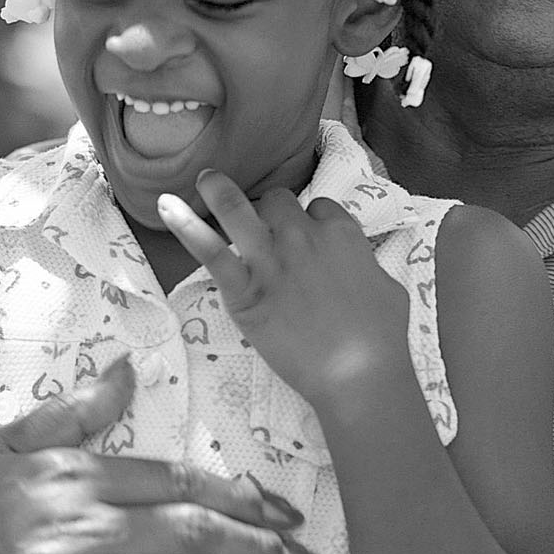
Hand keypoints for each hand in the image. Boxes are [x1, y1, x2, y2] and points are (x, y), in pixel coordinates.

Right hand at [0, 357, 323, 553]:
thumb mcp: (1, 444)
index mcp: (69, 477)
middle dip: (253, 543)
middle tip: (306, 552)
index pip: (169, 481)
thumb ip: (72, 412)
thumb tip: (127, 368)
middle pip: (185, 532)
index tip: (275, 505)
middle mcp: (77, 528)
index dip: (230, 493)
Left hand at [156, 169, 410, 407]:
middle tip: (262, 229)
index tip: (304, 232)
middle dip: (269, 210)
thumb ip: (364, 264)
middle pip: (277, 201)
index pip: (317, 206)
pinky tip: (166, 207)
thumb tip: (358, 264)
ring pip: (239, 208)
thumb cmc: (384, 339)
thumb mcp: (387, 286)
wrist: (361, 374)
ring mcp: (271, 260)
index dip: (309, 218)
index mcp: (342, 233)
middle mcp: (303, 236)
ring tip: (204, 179)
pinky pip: (211, 250)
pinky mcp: (246, 290)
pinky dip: (186, 226)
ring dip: (218, 191)